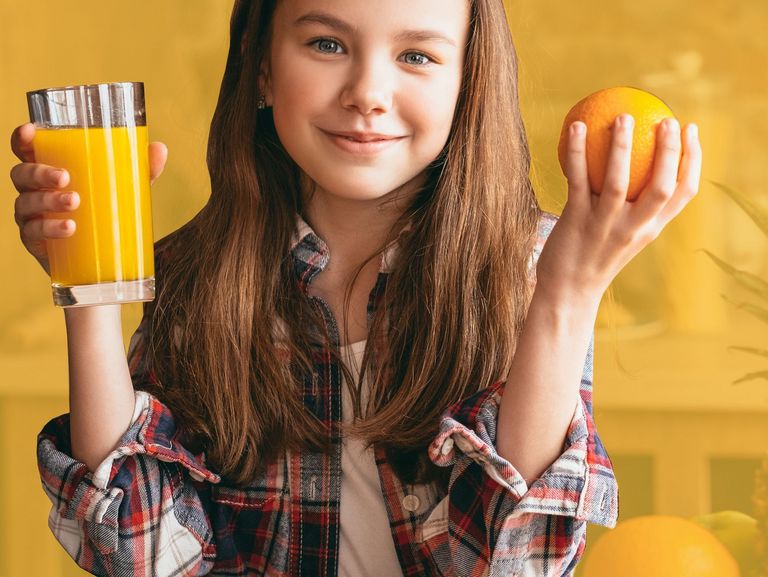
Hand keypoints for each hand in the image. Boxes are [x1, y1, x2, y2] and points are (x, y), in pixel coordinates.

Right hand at [10, 122, 167, 275]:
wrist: (101, 260)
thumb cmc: (106, 212)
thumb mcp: (125, 189)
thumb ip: (141, 169)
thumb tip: (160, 148)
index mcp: (49, 170)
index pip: (26, 150)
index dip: (21, 139)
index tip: (31, 132)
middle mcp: (34, 191)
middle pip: (22, 175)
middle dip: (40, 173)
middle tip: (65, 177)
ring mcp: (32, 216)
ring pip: (26, 203)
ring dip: (48, 200)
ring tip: (74, 202)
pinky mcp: (36, 241)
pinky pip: (34, 232)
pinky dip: (50, 228)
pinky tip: (68, 228)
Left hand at [535, 114, 701, 306]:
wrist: (567, 293)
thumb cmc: (593, 257)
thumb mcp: (623, 235)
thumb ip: (633, 208)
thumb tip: (634, 162)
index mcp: (650, 229)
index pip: (683, 192)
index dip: (693, 158)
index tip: (690, 129)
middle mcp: (633, 228)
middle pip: (661, 185)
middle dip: (669, 150)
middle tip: (666, 119)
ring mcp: (604, 226)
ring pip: (618, 181)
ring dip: (621, 146)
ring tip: (624, 117)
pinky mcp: (575, 221)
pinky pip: (578, 180)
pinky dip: (577, 152)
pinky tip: (576, 127)